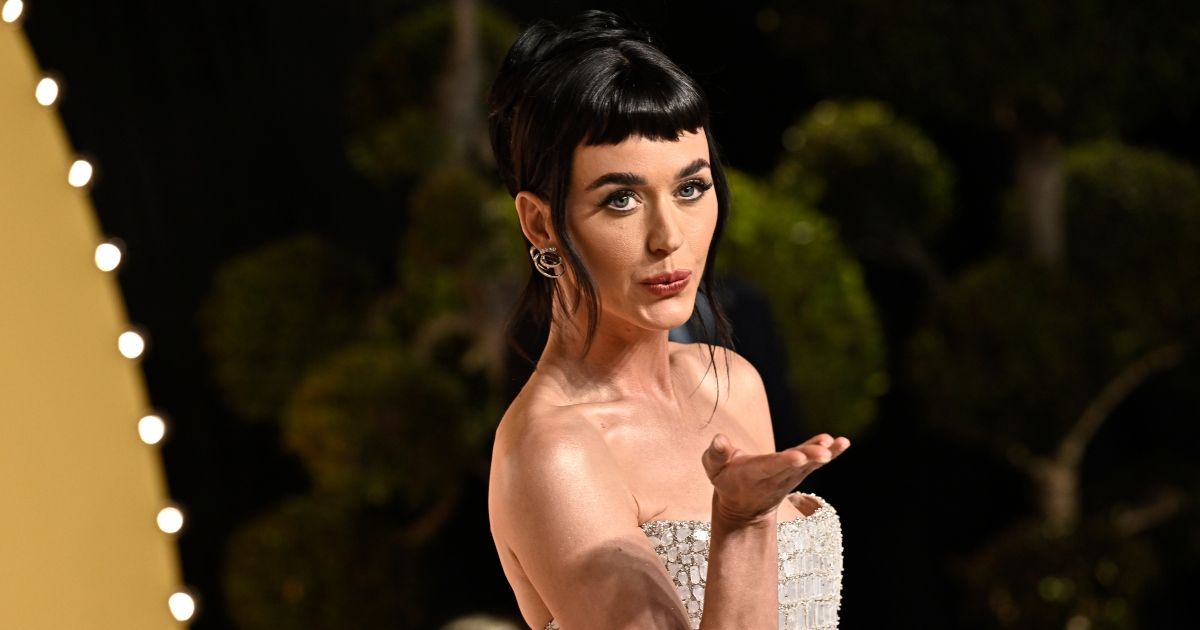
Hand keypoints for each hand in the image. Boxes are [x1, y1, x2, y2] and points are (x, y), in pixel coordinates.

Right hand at [701, 433, 849, 525]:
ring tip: (837, 443)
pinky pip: (815, 461)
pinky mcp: (799, 471)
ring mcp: (790, 475)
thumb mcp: (713, 468)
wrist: (744, 506)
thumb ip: (716, 454)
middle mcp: (775, 476)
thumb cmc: (725, 480)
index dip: (784, 462)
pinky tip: (843, 443)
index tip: (799, 457)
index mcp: (753, 474)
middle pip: (794, 466)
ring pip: (809, 464)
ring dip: (824, 454)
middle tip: (824, 452)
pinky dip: (830, 453)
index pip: (770, 467)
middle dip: (809, 458)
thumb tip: (719, 439)